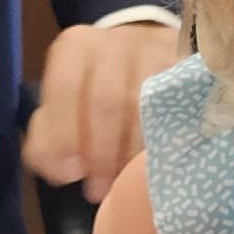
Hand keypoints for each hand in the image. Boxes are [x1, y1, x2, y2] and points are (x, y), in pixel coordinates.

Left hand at [26, 17, 182, 200]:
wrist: (143, 52)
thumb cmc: (94, 87)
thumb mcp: (61, 104)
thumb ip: (47, 138)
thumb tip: (61, 170)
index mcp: (75, 49)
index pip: (66, 88)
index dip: (65, 135)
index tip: (70, 174)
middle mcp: (115, 44)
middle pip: (108, 101)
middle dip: (102, 154)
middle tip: (101, 189)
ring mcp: (156, 53)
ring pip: (147, 108)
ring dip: (135, 154)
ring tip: (128, 184)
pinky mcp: (186, 68)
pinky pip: (180, 109)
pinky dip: (168, 143)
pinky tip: (159, 166)